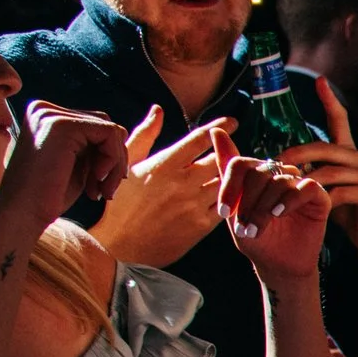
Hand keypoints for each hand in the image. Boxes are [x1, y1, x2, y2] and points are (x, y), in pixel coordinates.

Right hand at [0, 99, 129, 225]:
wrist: (22, 214)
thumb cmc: (48, 197)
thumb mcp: (75, 164)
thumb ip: (92, 146)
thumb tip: (121, 132)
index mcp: (45, 117)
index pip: (96, 126)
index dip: (108, 157)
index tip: (101, 186)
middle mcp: (44, 110)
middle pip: (105, 126)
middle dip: (114, 161)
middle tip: (104, 191)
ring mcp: (51, 115)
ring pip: (111, 131)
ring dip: (115, 164)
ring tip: (101, 191)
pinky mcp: (61, 125)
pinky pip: (110, 134)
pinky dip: (113, 161)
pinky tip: (97, 181)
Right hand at [88, 106, 235, 267]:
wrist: (122, 245)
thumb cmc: (122, 202)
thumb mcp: (128, 164)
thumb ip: (145, 135)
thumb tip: (159, 110)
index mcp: (164, 164)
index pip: (200, 139)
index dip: (220, 127)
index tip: (233, 122)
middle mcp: (182, 182)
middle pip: (219, 159)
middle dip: (229, 152)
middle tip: (235, 150)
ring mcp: (194, 204)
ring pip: (226, 182)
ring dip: (232, 175)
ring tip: (235, 172)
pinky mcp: (202, 225)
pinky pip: (227, 206)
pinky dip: (233, 198)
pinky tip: (233, 194)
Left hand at [219, 143, 333, 284]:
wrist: (279, 266)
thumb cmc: (257, 240)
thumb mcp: (235, 209)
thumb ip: (227, 171)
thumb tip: (216, 129)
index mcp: (258, 174)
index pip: (240, 164)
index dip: (229, 186)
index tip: (224, 212)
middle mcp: (279, 175)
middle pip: (258, 171)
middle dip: (247, 201)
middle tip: (244, 227)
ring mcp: (299, 184)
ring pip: (279, 181)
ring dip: (264, 207)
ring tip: (257, 229)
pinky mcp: (319, 196)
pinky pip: (305, 186)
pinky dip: (290, 200)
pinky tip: (280, 214)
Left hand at [278, 78, 357, 267]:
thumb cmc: (342, 211)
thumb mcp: (320, 187)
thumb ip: (305, 171)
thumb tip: (278, 159)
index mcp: (347, 153)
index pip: (340, 121)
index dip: (330, 101)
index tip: (320, 81)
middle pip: (326, 147)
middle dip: (298, 153)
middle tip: (275, 163)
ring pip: (329, 171)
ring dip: (303, 183)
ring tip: (283, 195)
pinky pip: (340, 192)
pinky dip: (321, 201)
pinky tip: (310, 208)